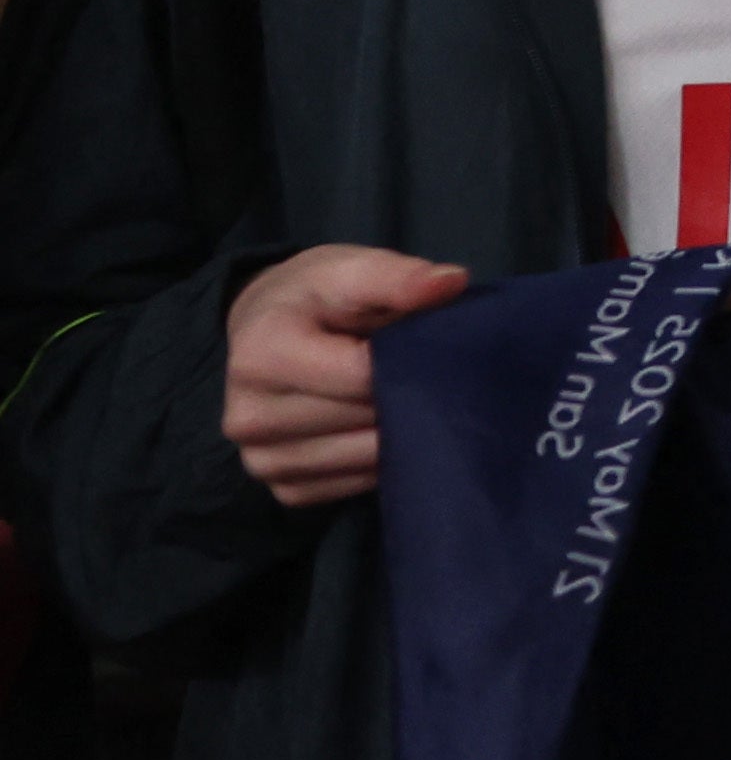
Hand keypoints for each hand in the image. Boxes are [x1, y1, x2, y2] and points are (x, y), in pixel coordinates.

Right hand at [223, 243, 468, 504]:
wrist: (265, 330)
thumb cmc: (315, 297)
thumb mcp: (349, 269)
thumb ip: (398, 277)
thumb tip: (452, 282)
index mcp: (260, 357)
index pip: (363, 377)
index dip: (411, 360)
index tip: (432, 342)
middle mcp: (249, 417)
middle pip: (366, 420)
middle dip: (410, 395)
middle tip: (429, 371)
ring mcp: (262, 461)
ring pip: (367, 458)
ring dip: (402, 432)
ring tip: (407, 395)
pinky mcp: (284, 490)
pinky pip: (355, 485)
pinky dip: (383, 460)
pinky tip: (386, 427)